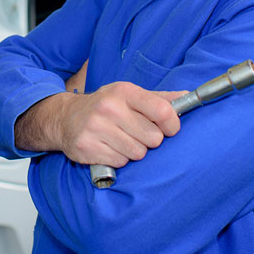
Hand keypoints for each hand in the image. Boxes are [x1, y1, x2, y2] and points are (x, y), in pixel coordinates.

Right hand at [15, 82, 185, 166]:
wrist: (66, 117)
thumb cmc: (106, 106)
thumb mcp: (130, 95)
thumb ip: (160, 98)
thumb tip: (187, 97)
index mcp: (124, 91)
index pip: (162, 110)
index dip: (172, 124)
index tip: (170, 129)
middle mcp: (109, 107)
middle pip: (153, 138)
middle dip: (149, 140)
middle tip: (137, 133)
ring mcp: (96, 127)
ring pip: (137, 153)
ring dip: (134, 151)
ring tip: (121, 140)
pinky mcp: (86, 147)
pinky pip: (120, 162)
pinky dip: (118, 159)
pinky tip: (109, 147)